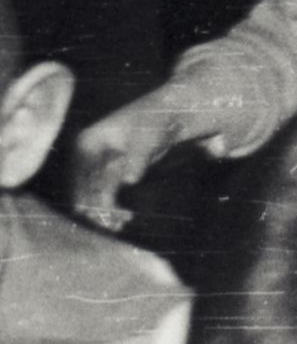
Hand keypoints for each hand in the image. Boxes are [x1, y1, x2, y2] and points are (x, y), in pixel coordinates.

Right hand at [71, 90, 212, 231]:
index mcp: (85, 143)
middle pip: (82, 188)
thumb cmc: (156, 122)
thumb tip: (129, 180)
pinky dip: (112, 207)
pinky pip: (106, 195)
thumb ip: (137, 159)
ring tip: (119, 226)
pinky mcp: (112, 174)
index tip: (94, 215)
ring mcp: (98, 166)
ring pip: (94, 195)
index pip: (76, 176)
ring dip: (103, 212)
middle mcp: (86, 156)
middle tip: (109, 225)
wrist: (172, 117)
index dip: (83, 196)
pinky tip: (124, 219)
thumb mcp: (146, 138)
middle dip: (94, 209)